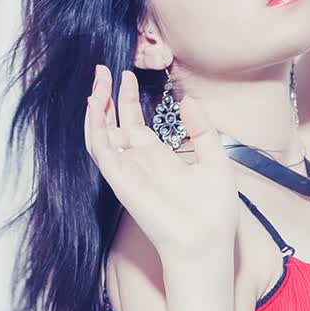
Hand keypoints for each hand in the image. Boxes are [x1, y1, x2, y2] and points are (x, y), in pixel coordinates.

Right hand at [84, 66, 237, 263]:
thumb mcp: (215, 160)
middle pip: (114, 125)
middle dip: (107, 97)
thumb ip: (202, 130)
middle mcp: (139, 164)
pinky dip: (94, 126)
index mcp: (158, 159)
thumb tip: (188, 100)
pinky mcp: (120, 179)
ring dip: (96, 107)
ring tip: (99, 80)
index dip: (128, 99)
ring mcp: (127, 171)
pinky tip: (97, 103)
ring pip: (100, 134)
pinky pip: (99, 149)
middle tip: (103, 69)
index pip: (135, 124)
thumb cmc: (213, 212)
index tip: (127, 75)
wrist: (206, 242)